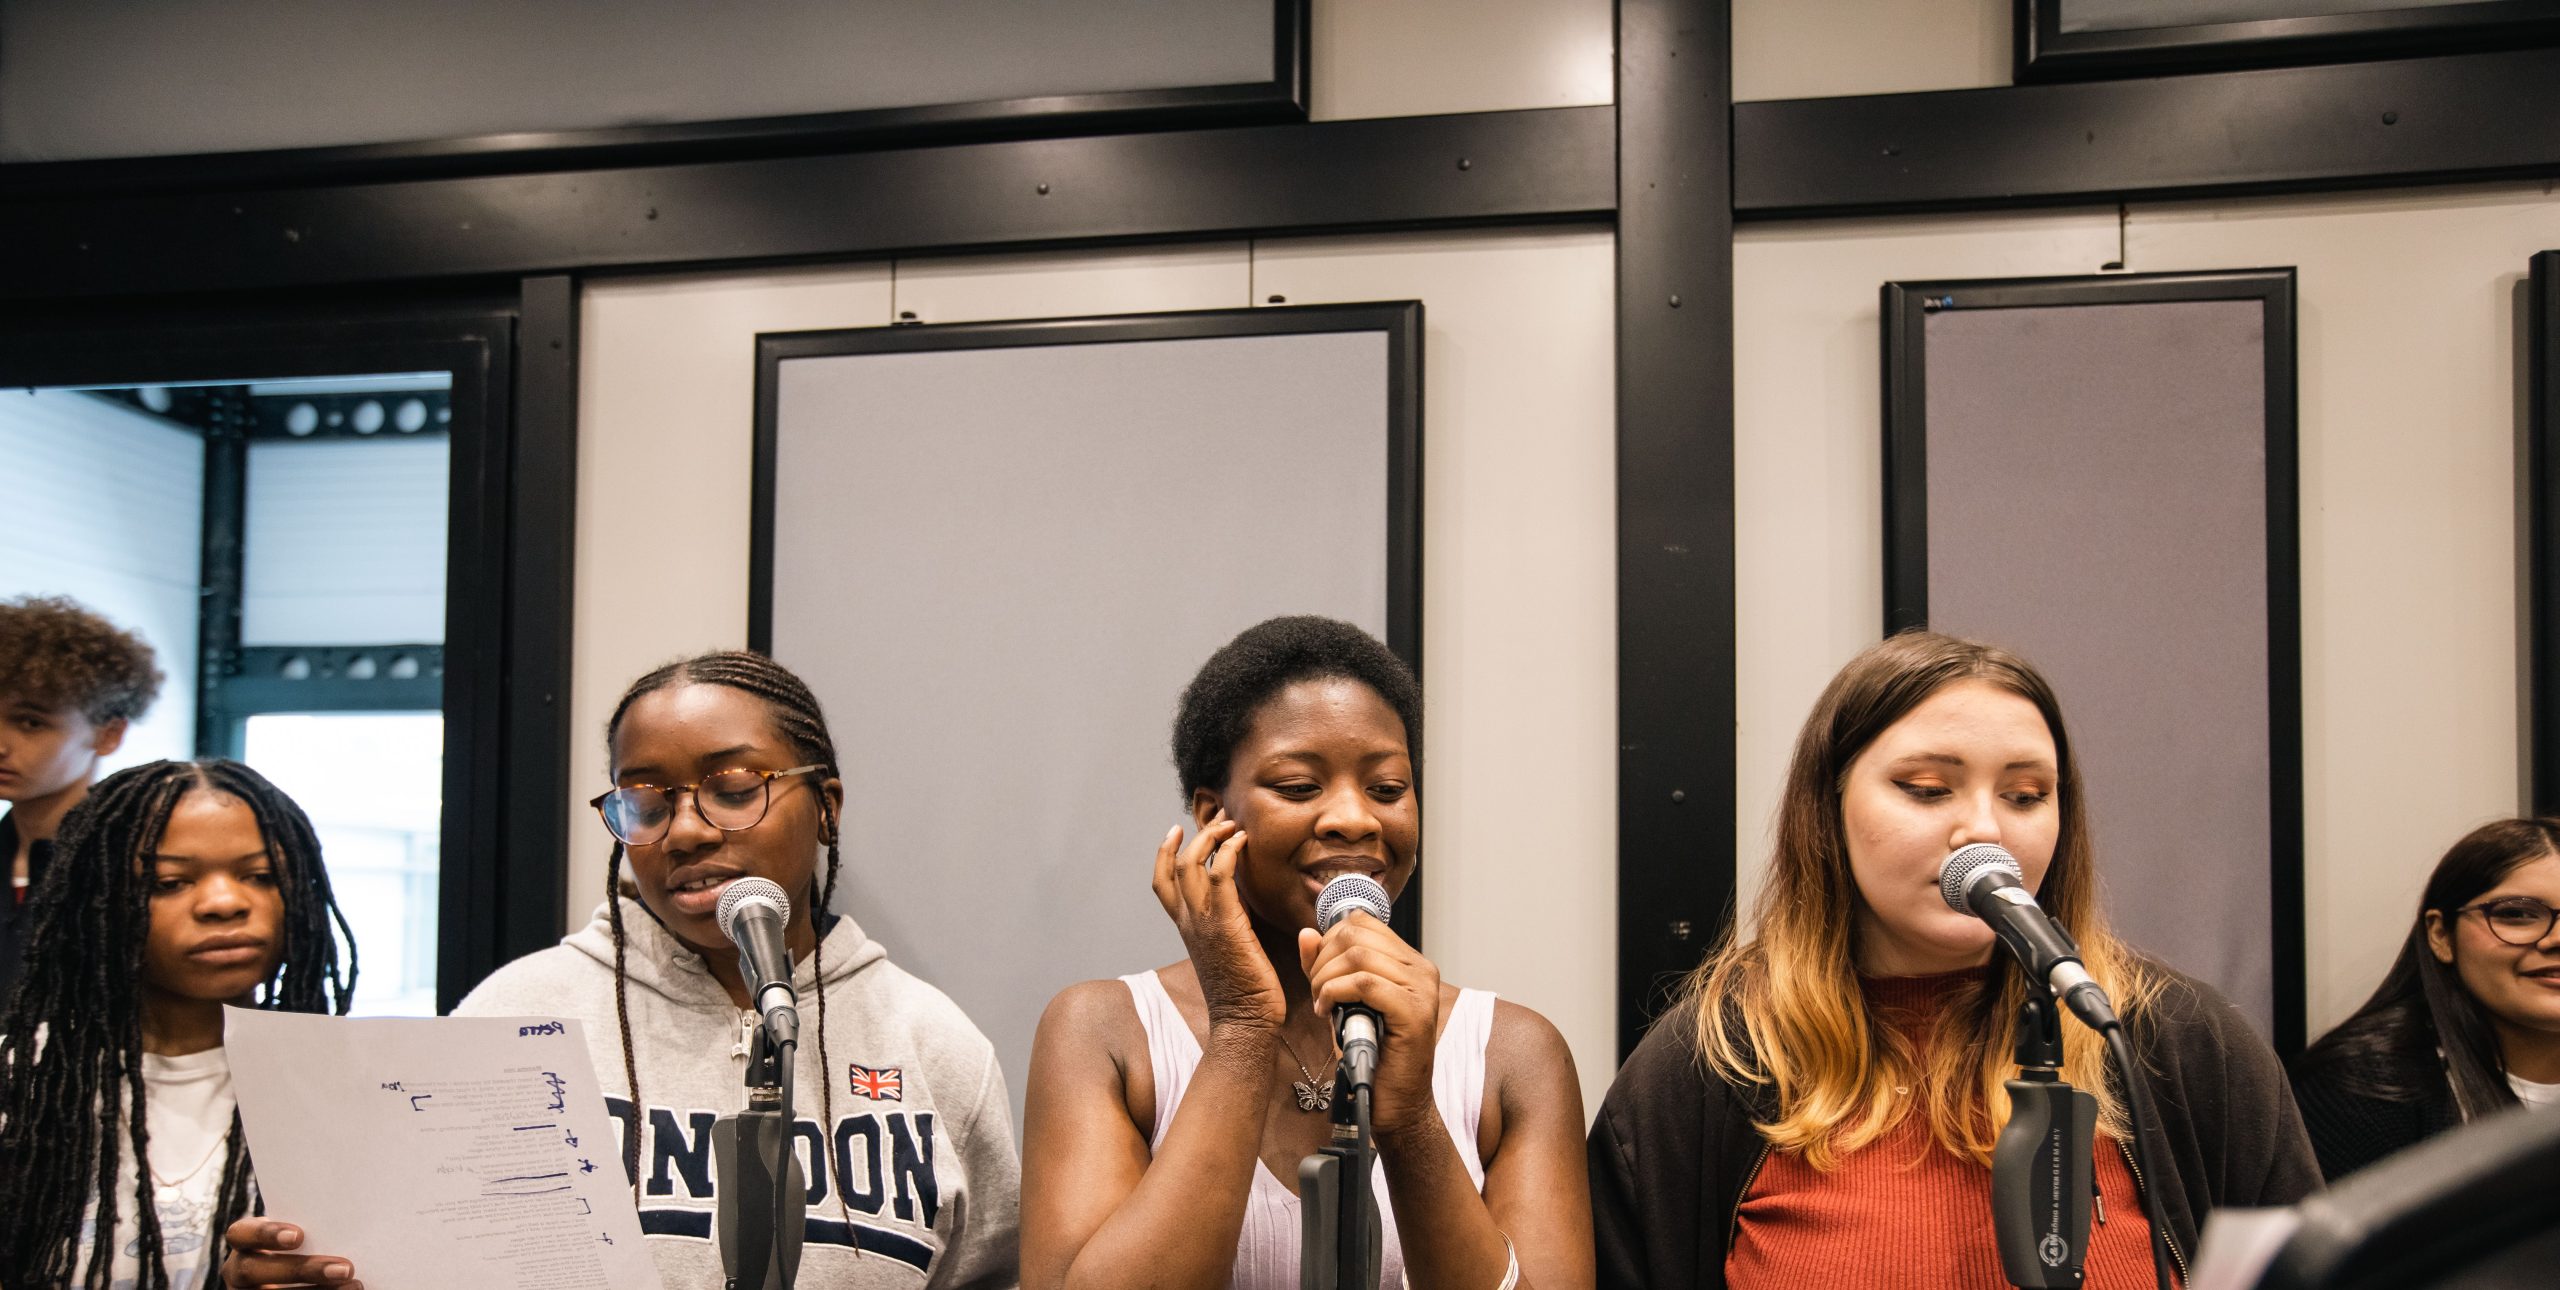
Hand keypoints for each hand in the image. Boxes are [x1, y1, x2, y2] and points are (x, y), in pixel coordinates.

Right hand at [222, 1218, 359, 1286]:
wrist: (301, 1268)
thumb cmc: (308, 1239)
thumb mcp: (306, 1231)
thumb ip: (315, 1227)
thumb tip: (354, 1220)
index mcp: (245, 1241)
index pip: (241, 1234)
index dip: (266, 1234)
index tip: (298, 1236)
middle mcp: (239, 1270)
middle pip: (256, 1270)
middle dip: (302, 1270)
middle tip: (345, 1269)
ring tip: (353, 1285)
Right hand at [1152, 817, 1284, 1031]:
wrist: (1244, 1021)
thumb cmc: (1243, 991)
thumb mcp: (1225, 949)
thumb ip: (1225, 923)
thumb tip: (1241, 903)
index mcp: (1185, 928)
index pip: (1161, 884)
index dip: (1162, 853)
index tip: (1175, 830)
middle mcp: (1188, 922)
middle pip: (1175, 866)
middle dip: (1196, 836)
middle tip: (1219, 821)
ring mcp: (1203, 922)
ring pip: (1192, 864)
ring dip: (1212, 838)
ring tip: (1232, 826)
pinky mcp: (1226, 924)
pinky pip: (1219, 875)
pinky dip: (1228, 852)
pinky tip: (1242, 843)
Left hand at [1298, 910, 1442, 1139]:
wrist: (1392, 1103)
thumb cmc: (1369, 1054)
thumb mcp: (1340, 1002)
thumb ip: (1324, 967)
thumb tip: (1308, 933)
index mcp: (1408, 962)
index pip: (1362, 922)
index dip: (1329, 940)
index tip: (1318, 972)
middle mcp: (1421, 970)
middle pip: (1357, 934)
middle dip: (1323, 960)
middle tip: (1316, 992)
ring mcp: (1421, 990)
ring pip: (1359, 956)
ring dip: (1326, 978)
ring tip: (1321, 1003)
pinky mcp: (1414, 1013)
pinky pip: (1365, 983)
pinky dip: (1335, 993)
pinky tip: (1327, 1012)